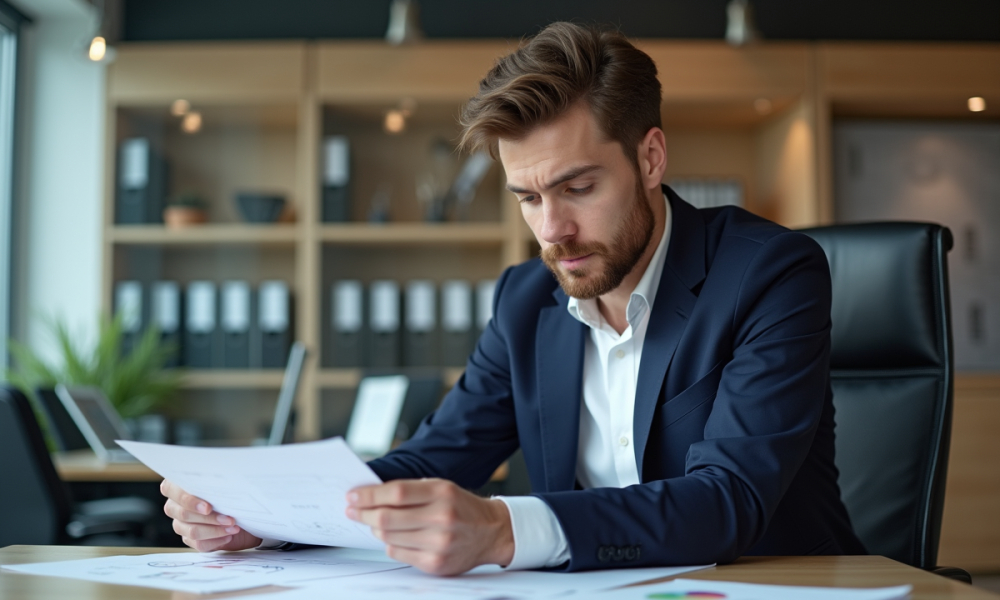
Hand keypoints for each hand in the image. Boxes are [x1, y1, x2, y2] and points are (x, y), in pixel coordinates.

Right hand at [160, 479, 261, 551]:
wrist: (240, 509)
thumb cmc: (228, 491)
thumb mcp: (224, 483)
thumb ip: (215, 482)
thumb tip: (224, 482)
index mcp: (178, 485)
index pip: (169, 489)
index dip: (188, 500)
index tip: (208, 508)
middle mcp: (175, 505)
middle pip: (183, 514)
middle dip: (209, 518)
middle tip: (230, 519)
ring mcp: (180, 524)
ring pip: (192, 531)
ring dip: (216, 530)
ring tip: (233, 527)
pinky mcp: (189, 539)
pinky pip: (199, 544)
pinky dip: (216, 541)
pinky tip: (228, 536)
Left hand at [346, 478, 513, 575]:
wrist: (491, 532)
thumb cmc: (461, 507)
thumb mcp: (441, 487)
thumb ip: (410, 490)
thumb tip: (371, 494)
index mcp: (442, 493)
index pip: (396, 493)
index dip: (369, 495)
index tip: (353, 496)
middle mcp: (441, 518)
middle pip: (387, 518)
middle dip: (363, 513)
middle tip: (352, 510)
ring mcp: (438, 543)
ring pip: (389, 537)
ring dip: (375, 529)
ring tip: (375, 522)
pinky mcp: (435, 563)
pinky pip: (397, 553)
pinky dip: (390, 544)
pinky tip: (395, 537)